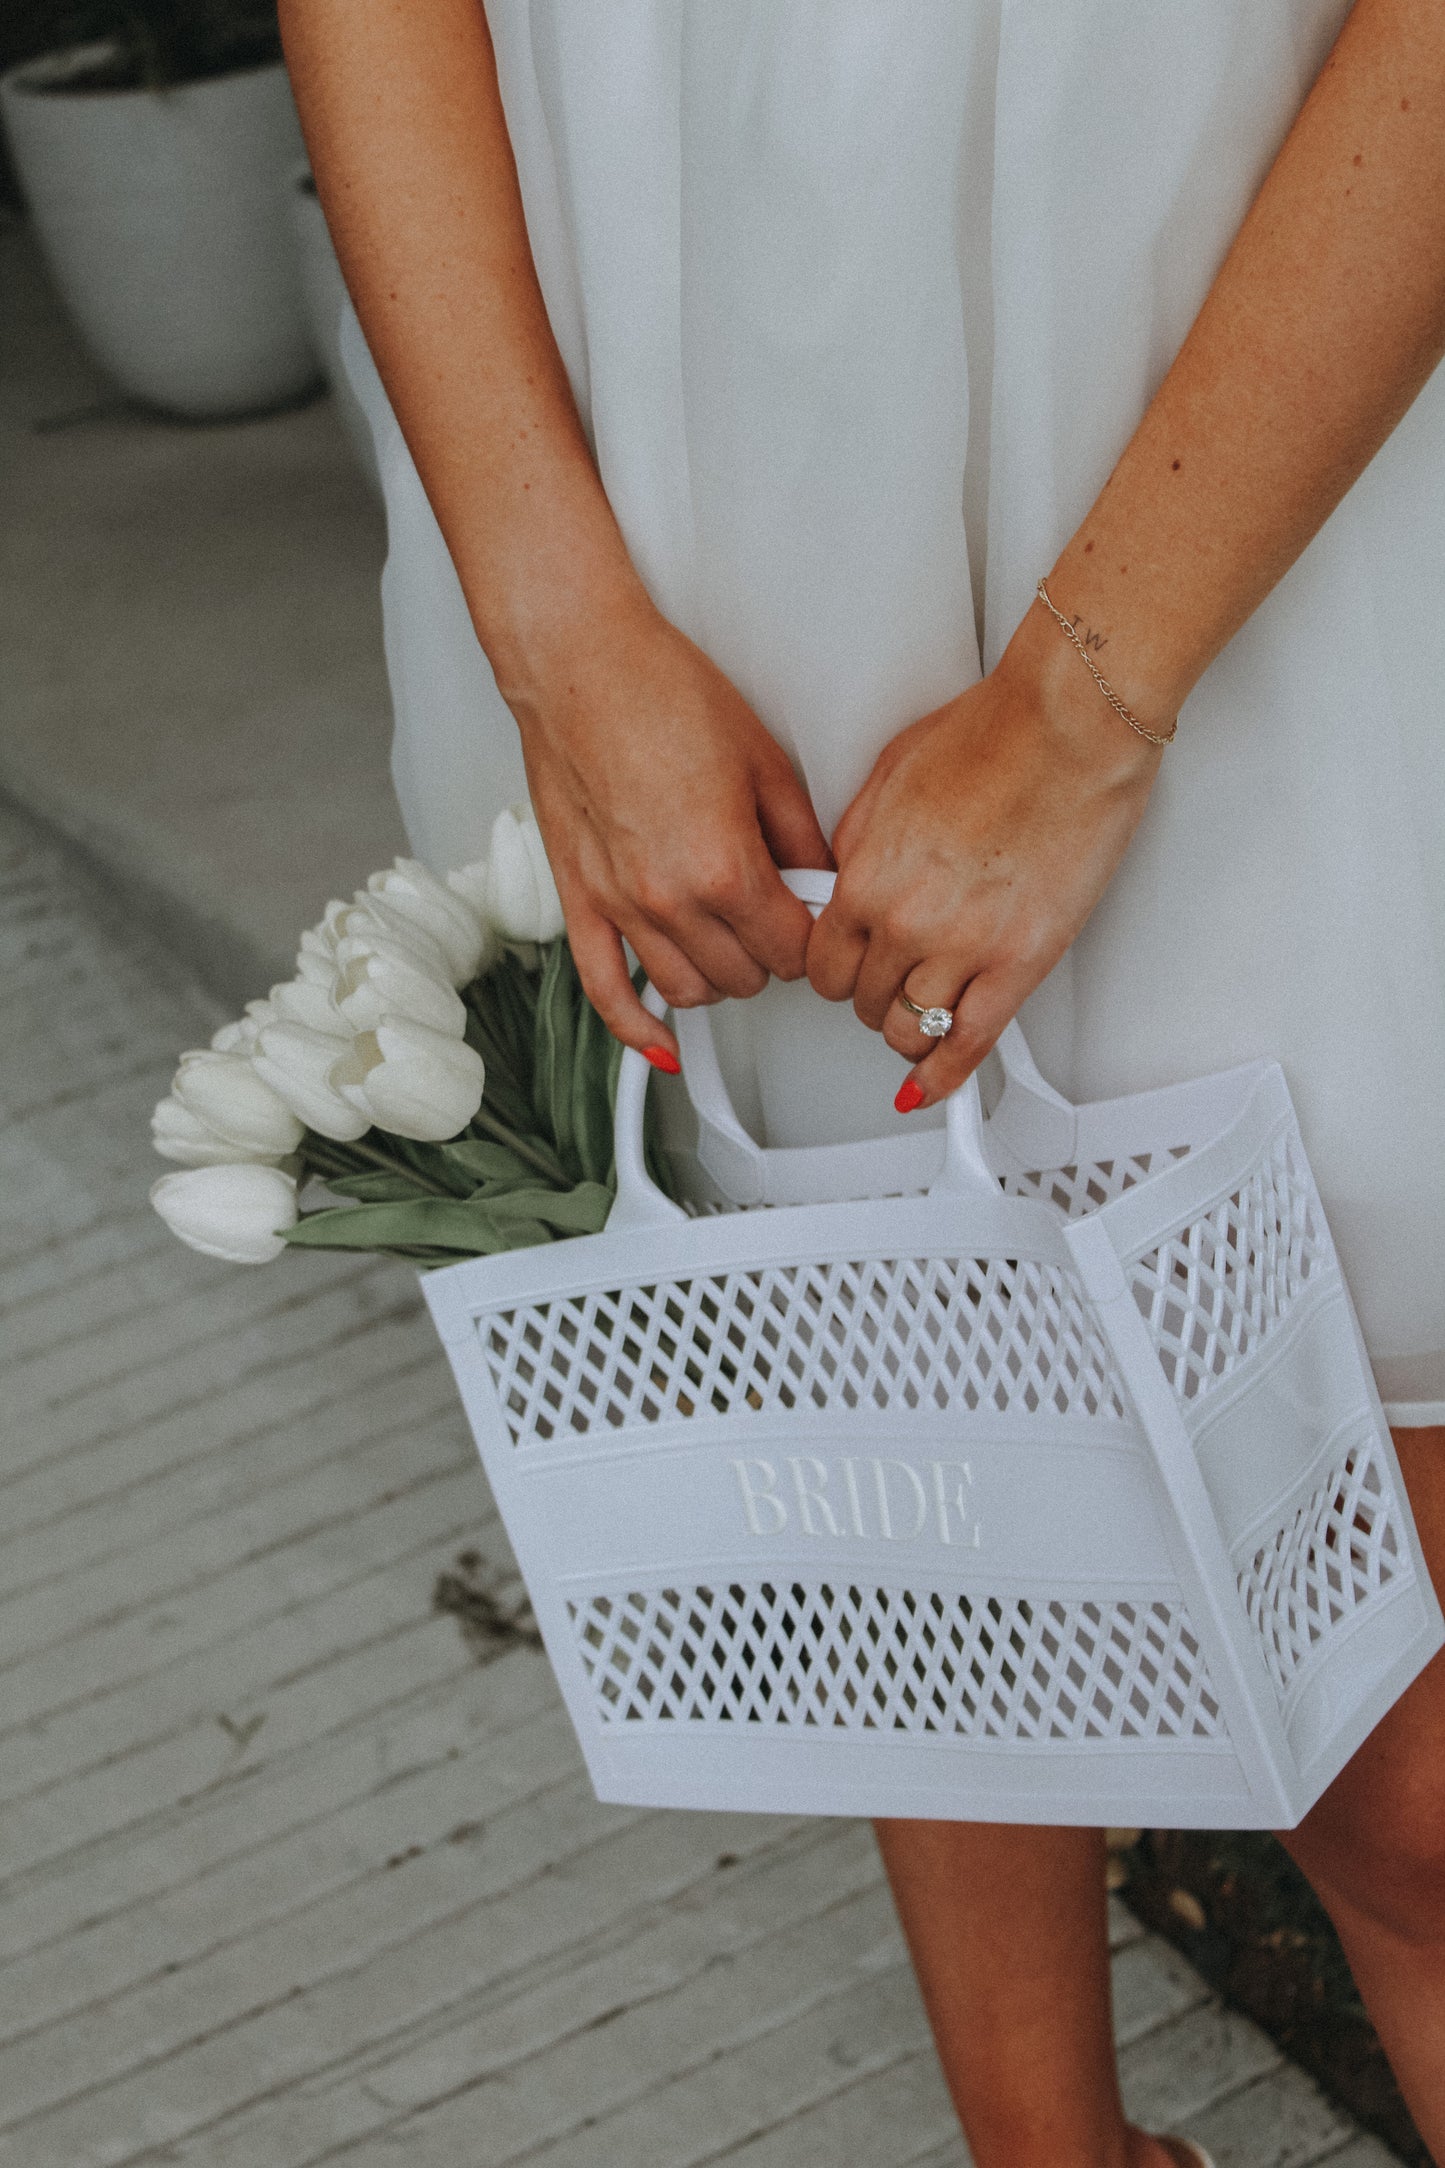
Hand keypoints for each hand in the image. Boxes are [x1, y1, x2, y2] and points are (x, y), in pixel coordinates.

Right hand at [504, 581, 832, 1058]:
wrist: (581, 664)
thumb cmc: (661, 693)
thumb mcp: (765, 760)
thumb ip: (801, 838)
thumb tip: (823, 881)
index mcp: (724, 866)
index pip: (793, 950)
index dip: (813, 936)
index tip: (814, 917)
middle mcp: (669, 898)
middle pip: (746, 977)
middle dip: (771, 953)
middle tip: (776, 915)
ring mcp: (620, 906)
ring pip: (689, 991)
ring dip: (719, 977)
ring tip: (730, 941)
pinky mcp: (581, 900)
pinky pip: (606, 990)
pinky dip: (637, 1028)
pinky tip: (661, 1042)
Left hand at [807, 608, 1162, 1107]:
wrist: (1068, 728)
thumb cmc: (993, 736)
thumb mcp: (887, 778)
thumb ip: (858, 844)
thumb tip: (847, 881)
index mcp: (866, 878)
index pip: (821, 963)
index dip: (831, 969)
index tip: (843, 968)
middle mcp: (906, 923)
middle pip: (862, 1000)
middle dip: (870, 992)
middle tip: (887, 981)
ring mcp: (963, 949)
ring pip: (908, 1031)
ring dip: (906, 1031)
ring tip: (915, 1019)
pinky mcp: (1019, 964)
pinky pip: (969, 1043)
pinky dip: (946, 1077)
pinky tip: (933, 1086)